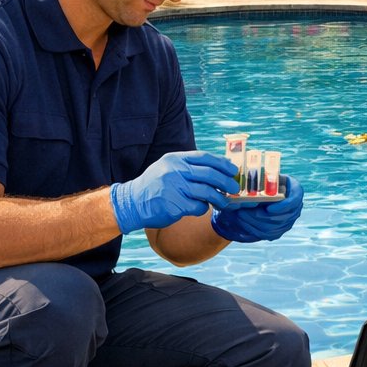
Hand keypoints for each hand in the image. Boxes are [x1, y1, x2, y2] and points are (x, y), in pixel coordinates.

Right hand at [110, 151, 239, 233]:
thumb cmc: (154, 186)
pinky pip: (198, 207)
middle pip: (209, 174)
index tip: (233, 170)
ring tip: (224, 202)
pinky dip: (203, 208)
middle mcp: (174, 171)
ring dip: (219, 198)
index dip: (222, 164)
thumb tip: (220, 166)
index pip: (204, 157)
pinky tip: (201, 208)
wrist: (131, 203)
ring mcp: (173, 188)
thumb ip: (190, 166)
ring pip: (207, 192)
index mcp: (175, 159)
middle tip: (235, 188)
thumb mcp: (168, 168)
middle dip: (226, 182)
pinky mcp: (174, 205)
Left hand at [212, 177, 305, 242]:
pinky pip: (267, 234)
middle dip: (260, 216)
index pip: (294, 201)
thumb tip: (254, 183)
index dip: (282, 207)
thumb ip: (262, 181)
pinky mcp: (279, 230)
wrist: (261, 194)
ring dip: (254, 223)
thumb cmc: (263, 182)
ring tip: (239, 216)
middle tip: (243, 212)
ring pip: (272, 227)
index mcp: (295, 190)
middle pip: (281, 217)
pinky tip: (242, 225)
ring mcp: (288, 221)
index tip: (268, 209)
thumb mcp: (264, 177)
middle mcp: (295, 207)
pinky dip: (253, 230)